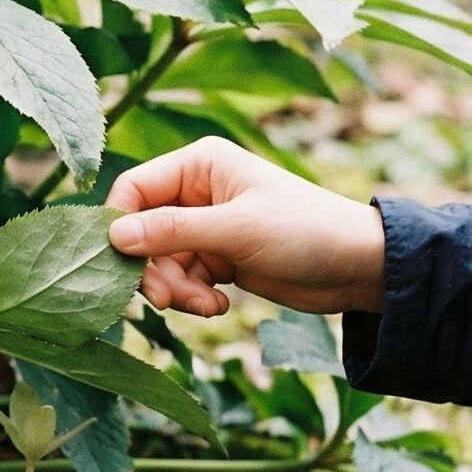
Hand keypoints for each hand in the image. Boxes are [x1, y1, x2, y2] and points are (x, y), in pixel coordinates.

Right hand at [106, 138, 386, 318]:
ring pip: (160, 262)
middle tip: (165, 300)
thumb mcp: (236, 229)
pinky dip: (193, 298)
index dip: (121, 228)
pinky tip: (219, 307)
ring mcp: (206, 227)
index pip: (133, 190)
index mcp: (199, 164)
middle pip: (141, 233)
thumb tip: (113, 236)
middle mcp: (196, 192)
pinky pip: (182, 279)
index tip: (123, 265)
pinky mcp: (217, 258)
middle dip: (152, 270)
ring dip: (175, 290)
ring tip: (206, 306)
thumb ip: (172, 231)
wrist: (358, 267)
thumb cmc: (306, 231)